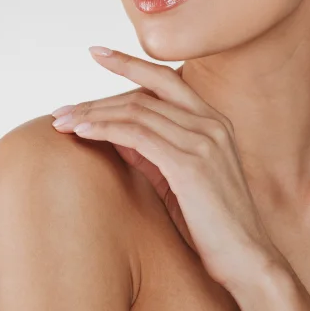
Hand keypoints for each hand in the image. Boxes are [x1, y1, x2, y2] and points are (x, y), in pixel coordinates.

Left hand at [50, 46, 278, 289]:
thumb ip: (154, 150)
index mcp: (213, 120)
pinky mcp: (190, 164)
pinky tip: (83, 133)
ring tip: (63, 122)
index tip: (97, 53)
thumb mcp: (181, 177)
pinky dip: (105, 129)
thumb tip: (116, 133)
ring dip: (93, 114)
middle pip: (144, 92)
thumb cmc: (213, 222)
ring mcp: (203, 140)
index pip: (164, 79)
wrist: (247, 257)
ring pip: (137, 110)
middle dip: (98, 97)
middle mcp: (211, 123)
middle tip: (62, 110)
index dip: (129, 63)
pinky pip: (137, 135)